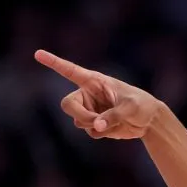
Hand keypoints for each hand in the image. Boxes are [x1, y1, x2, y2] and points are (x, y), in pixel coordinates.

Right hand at [34, 49, 161, 139]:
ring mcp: (90, 109)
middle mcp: (88, 94)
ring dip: (93, 125)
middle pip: (68, 105)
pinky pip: (89, 131)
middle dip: (81, 115)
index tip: (37, 54)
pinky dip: (101, 133)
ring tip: (112, 122)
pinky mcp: (94, 123)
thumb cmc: (142, 105)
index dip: (54, 62)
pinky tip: (114, 128)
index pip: (70, 71)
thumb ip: (113, 116)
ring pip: (79, 121)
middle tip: (97, 122)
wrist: (149, 121)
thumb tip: (96, 127)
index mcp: (95, 81)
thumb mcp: (130, 108)